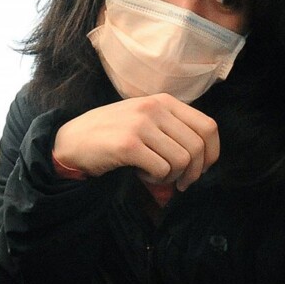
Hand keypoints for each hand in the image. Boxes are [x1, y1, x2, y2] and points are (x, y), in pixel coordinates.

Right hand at [54, 95, 220, 188]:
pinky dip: (155, 179)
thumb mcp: (146, 119)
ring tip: (154, 173)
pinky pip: (161, 169)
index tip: (201, 169)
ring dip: (171, 176)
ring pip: (182, 160)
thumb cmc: (113, 133)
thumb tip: (205, 155)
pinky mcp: (128, 144)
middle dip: (193, 173)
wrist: (73, 140)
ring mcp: (141, 125)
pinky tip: (141, 173)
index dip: (211, 153)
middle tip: (179, 182)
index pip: (208, 127)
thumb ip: (173, 127)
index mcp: (164, 101)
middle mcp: (155, 108)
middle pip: (197, 147)